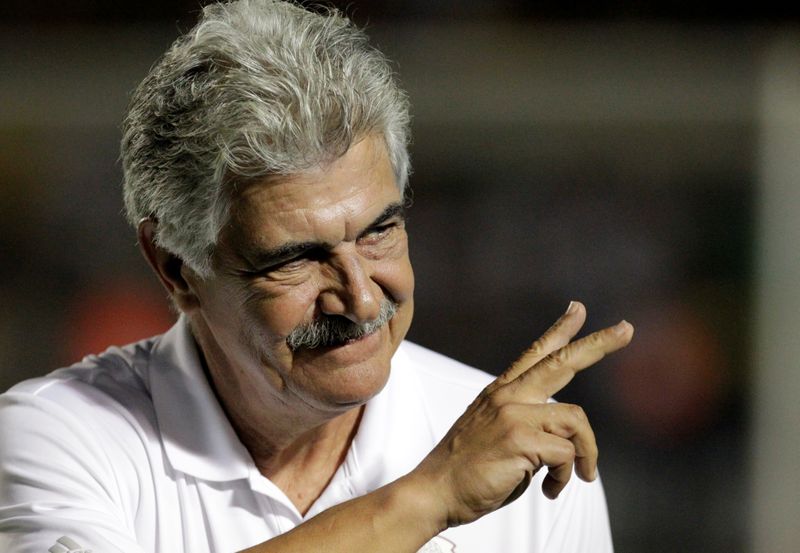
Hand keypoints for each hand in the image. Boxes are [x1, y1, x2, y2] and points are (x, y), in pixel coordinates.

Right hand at [410, 301, 632, 527]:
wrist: (434, 490)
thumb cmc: (467, 470)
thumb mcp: (497, 436)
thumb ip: (528, 426)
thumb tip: (565, 441)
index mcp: (501, 393)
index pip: (535, 354)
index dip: (559, 331)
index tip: (578, 309)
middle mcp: (508, 396)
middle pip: (562, 363)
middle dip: (599, 345)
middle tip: (626, 329)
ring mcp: (513, 414)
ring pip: (576, 420)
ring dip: (586, 453)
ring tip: (579, 475)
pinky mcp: (520, 439)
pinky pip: (566, 454)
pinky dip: (564, 477)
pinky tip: (550, 490)